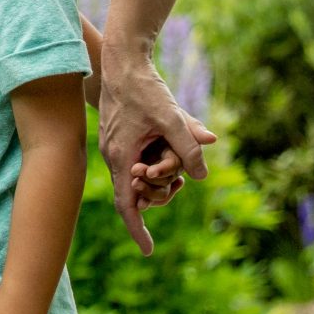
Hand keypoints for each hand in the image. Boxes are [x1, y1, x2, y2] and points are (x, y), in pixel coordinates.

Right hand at [98, 56, 211, 255]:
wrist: (121, 62)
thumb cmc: (145, 89)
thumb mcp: (172, 118)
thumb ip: (188, 147)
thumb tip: (202, 175)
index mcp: (122, 157)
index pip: (126, 205)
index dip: (137, 230)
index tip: (149, 251)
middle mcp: (112, 155)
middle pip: (135, 192)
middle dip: (159, 194)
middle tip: (180, 184)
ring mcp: (112, 145)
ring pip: (135, 175)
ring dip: (157, 176)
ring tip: (179, 167)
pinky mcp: (116, 135)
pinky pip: (132, 161)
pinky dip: (150, 164)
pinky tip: (167, 151)